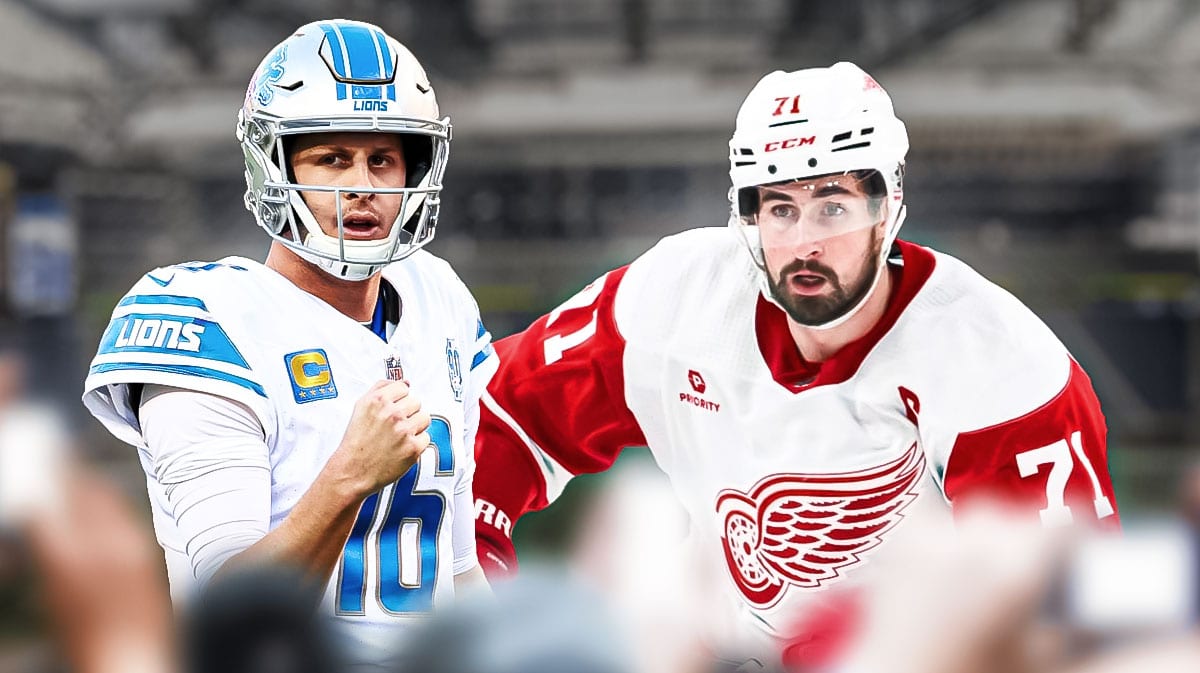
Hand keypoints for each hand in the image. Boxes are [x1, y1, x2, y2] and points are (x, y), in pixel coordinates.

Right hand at [330, 379, 431, 496]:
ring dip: (415, 427)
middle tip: (395, 426)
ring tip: (399, 436)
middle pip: (417, 402)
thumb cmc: (356, 440)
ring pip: (425, 418)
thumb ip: (381, 388)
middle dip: (408, 413)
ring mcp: (404, 430)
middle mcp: (392, 413)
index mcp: (378, 400)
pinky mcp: (413, 448)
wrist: (352, 471)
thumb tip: (406, 381)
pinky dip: (416, 444)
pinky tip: (401, 448)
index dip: (400, 400)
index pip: (404, 387)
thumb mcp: (361, 407)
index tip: (394, 409)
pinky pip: (426, 438)